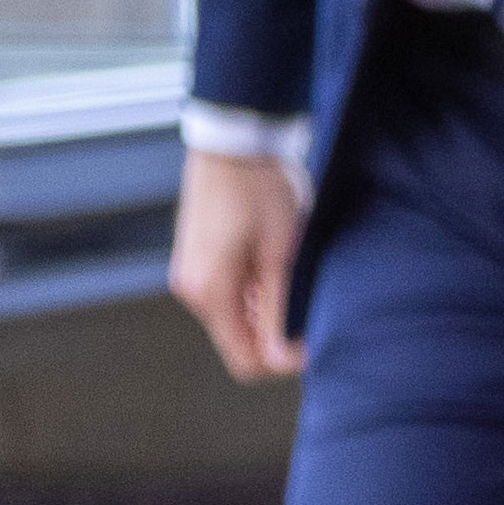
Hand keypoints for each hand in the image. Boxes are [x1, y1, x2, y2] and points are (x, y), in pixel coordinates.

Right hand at [170, 146, 308, 382]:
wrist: (234, 144)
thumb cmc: (258, 191)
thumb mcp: (279, 254)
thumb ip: (278, 310)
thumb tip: (283, 358)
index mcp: (210, 293)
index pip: (243, 358)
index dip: (281, 359)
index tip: (313, 341)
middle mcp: (192, 290)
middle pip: (237, 338)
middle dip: (274, 332)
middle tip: (308, 303)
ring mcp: (190, 274)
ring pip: (233, 315)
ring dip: (264, 308)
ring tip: (291, 274)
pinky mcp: (196, 259)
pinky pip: (226, 292)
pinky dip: (251, 290)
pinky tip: (273, 264)